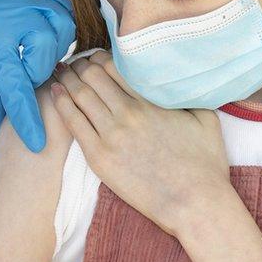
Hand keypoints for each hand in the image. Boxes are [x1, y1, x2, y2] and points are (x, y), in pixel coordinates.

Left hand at [0, 0, 75, 151]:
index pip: (15, 87)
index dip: (27, 118)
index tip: (37, 142)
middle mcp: (18, 14)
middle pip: (46, 59)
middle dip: (35, 73)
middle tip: (21, 70)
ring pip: (65, 32)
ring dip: (51, 48)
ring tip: (34, 49)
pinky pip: (70, 8)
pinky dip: (63, 23)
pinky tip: (49, 29)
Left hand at [51, 50, 230, 235]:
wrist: (194, 204)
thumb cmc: (205, 165)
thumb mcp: (206, 117)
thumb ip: (188, 93)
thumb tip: (180, 78)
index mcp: (151, 100)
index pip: (114, 65)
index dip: (101, 57)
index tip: (96, 58)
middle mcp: (128, 113)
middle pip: (92, 76)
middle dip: (81, 66)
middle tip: (76, 65)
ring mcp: (111, 136)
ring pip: (79, 95)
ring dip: (68, 80)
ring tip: (61, 74)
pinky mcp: (100, 159)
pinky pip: (73, 123)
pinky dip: (61, 104)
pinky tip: (55, 92)